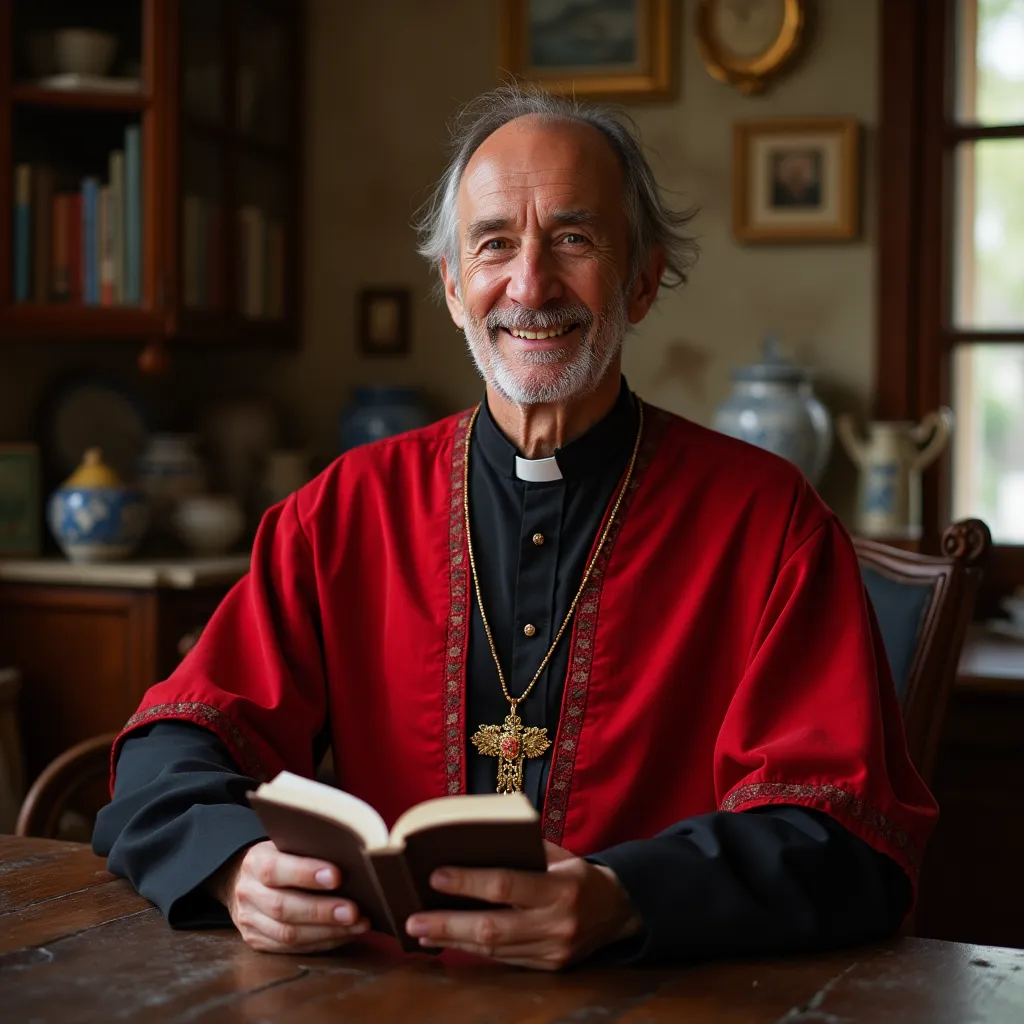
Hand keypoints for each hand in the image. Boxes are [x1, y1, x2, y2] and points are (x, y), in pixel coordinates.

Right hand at [207, 840, 370, 952]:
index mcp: (254, 862)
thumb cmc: (282, 858)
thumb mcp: (288, 846)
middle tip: (353, 911)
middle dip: (321, 911)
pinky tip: (346, 934)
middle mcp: (248, 892)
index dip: (305, 873)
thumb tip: (352, 860)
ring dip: (327, 932)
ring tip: (358, 924)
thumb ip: (309, 851)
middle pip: (282, 907)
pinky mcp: (258, 941)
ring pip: (288, 934)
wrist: (246, 879)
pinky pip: (292, 949)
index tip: (337, 876)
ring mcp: (250, 921)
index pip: (275, 869)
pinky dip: (323, 942)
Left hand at [404, 841, 641, 969]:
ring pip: (494, 949)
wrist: (618, 911)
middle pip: (493, 928)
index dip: (468, 881)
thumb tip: (472, 842)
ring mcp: (553, 951)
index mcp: (563, 887)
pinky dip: (473, 950)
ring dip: (453, 941)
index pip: (507, 884)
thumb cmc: (578, 873)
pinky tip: (449, 942)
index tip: (435, 876)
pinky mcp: (549, 968)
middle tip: (412, 920)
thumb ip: (522, 849)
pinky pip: (503, 960)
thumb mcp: (559, 854)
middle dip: (448, 924)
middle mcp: (558, 923)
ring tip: (420, 932)